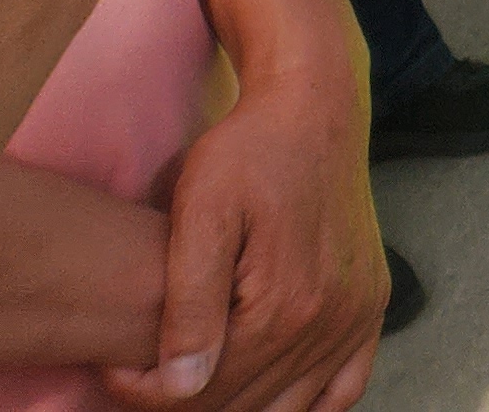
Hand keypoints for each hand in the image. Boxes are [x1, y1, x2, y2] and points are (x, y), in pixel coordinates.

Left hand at [113, 69, 379, 411]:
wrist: (315, 107)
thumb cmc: (249, 150)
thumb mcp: (202, 213)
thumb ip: (191, 304)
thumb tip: (184, 385)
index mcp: (284, 306)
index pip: (200, 394)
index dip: (145, 394)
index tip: (117, 368)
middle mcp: (329, 321)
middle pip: (241, 405)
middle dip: (184, 399)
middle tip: (148, 370)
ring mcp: (356, 315)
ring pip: (288, 407)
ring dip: (237, 406)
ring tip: (197, 375)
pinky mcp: (371, 303)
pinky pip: (345, 387)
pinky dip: (309, 406)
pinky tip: (273, 397)